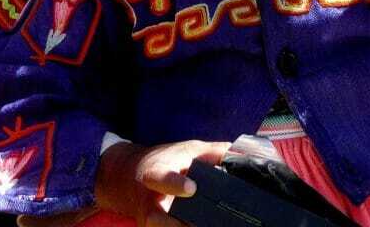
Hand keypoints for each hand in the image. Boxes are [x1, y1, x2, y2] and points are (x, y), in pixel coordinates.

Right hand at [86, 140, 228, 226]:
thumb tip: (239, 154)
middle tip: (201, 223)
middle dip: (178, 224)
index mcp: (154, 175)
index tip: (192, 188)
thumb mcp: (185, 150)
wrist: (130, 177)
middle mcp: (149, 203)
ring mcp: (149, 222)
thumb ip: (211, 153)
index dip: (175, 184)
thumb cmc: (164, 161)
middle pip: (157, 219)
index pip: (161, 179)